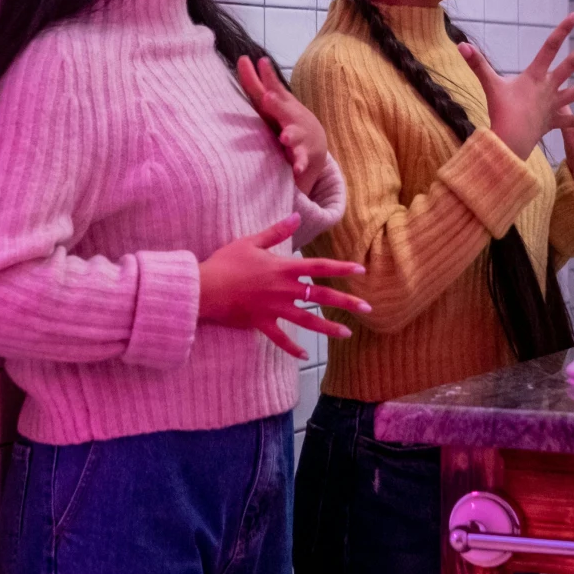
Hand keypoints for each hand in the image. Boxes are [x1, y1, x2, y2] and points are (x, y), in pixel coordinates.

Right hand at [197, 214, 370, 360]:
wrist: (205, 288)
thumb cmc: (226, 262)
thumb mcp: (251, 242)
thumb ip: (276, 232)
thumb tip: (296, 217)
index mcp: (283, 268)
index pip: (320, 267)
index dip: (342, 268)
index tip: (361, 270)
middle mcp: (284, 290)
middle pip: (321, 296)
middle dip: (346, 302)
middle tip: (367, 308)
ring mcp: (274, 309)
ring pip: (308, 320)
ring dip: (329, 327)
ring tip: (347, 333)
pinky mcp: (262, 324)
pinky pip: (281, 338)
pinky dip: (292, 348)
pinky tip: (304, 356)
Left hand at [236, 55, 330, 193]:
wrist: (314, 146)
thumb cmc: (286, 120)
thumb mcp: (270, 103)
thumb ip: (255, 84)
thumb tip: (242, 57)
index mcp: (281, 105)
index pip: (271, 89)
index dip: (266, 77)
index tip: (259, 61)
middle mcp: (291, 118)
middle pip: (284, 110)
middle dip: (277, 104)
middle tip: (268, 98)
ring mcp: (299, 137)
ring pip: (294, 136)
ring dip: (290, 136)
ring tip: (285, 137)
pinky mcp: (302, 157)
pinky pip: (301, 161)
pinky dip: (300, 165)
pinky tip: (296, 169)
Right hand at [457, 12, 573, 159]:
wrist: (509, 142)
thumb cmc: (499, 112)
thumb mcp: (489, 85)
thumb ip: (477, 64)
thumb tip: (461, 44)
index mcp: (535, 75)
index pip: (550, 47)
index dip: (563, 30)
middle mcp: (549, 88)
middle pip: (572, 64)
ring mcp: (554, 105)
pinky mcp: (555, 122)